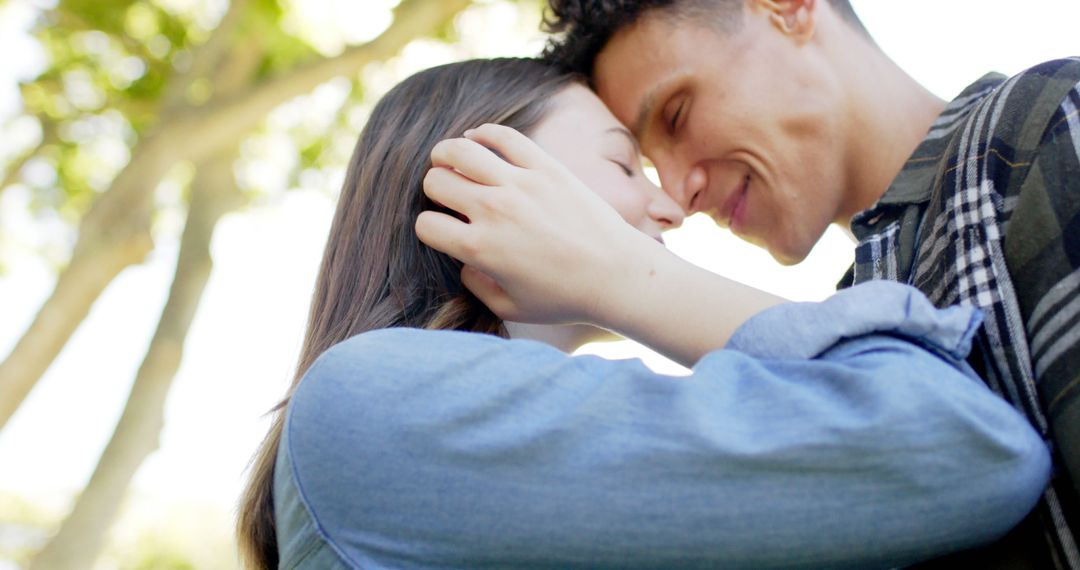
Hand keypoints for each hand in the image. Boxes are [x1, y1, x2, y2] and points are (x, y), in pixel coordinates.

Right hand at [415, 124, 655, 324]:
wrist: (618, 275)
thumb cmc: (565, 298)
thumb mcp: (511, 307)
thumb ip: (476, 286)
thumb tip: (463, 261)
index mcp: (481, 249)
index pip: (426, 225)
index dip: (429, 229)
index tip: (445, 233)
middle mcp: (495, 211)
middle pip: (436, 181)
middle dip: (436, 191)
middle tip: (450, 198)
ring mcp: (521, 184)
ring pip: (460, 150)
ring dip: (446, 155)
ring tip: (449, 161)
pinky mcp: (546, 167)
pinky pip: (503, 136)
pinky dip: (483, 133)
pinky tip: (478, 140)